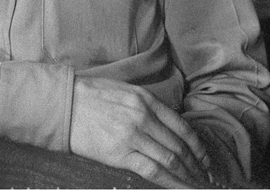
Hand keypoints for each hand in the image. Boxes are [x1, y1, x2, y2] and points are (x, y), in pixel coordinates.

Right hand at [70, 77, 211, 188]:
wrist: (64, 103)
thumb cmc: (91, 95)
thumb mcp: (124, 90)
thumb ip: (146, 105)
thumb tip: (166, 125)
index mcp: (145, 99)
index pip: (182, 126)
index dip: (198, 146)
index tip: (205, 158)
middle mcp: (144, 116)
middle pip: (179, 145)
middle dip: (197, 165)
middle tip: (205, 177)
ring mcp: (133, 136)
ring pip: (171, 160)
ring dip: (187, 175)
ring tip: (196, 185)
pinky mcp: (120, 154)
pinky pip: (153, 171)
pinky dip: (171, 182)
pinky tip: (179, 188)